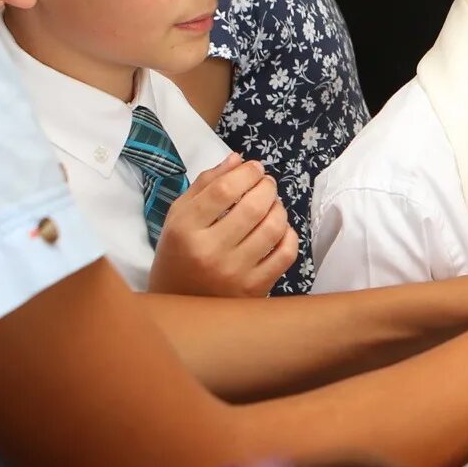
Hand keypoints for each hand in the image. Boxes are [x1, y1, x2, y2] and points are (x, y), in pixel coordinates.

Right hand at [147, 154, 297, 297]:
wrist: (178, 307)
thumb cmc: (179, 254)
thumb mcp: (179, 216)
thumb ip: (206, 184)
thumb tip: (239, 159)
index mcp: (186, 230)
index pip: (224, 189)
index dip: (246, 172)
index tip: (254, 168)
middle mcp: (210, 252)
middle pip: (253, 206)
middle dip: (267, 187)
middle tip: (266, 184)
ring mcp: (234, 274)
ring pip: (273, 228)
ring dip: (279, 208)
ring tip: (272, 205)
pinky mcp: (254, 290)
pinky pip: (286, 255)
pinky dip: (289, 236)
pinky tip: (279, 231)